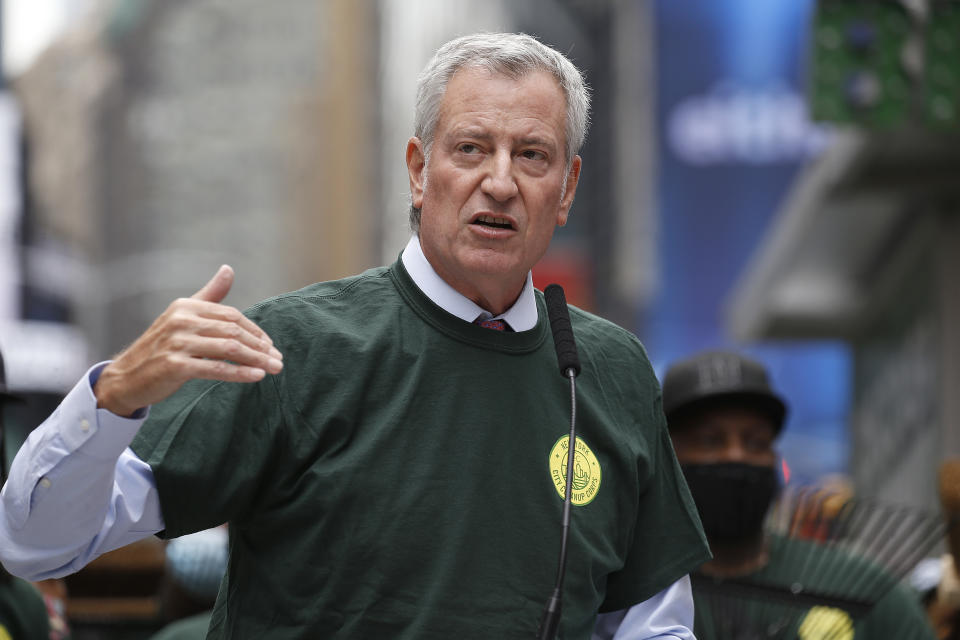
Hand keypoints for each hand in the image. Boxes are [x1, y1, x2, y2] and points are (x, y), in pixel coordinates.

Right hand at [94, 265, 283, 416]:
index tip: (270, 346)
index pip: (231, 316)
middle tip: (279, 360)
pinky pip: (216, 368)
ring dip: (256, 360)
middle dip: (260, 347)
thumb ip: (209, 295)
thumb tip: (228, 269)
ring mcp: (177, 342)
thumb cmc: (161, 348)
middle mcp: (181, 320)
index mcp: (186, 306)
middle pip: (233, 331)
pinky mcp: (175, 365)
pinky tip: (257, 376)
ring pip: (229, 349)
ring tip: (274, 369)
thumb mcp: (183, 317)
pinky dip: (239, 372)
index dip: (255, 331)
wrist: (126, 377)